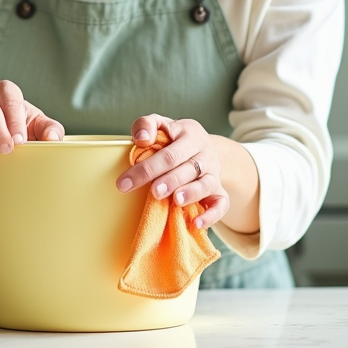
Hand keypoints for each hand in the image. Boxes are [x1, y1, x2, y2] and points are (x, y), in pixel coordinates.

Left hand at [115, 114, 228, 229]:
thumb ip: (146, 124)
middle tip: (154, 192)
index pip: (169, 152)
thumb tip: (141, 139)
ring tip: (176, 200)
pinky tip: (197, 223)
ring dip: (191, 193)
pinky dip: (212, 215)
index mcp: (190, 134)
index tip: (125, 183)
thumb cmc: (174, 137)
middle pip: (186, 168)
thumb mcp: (161, 124)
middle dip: (169, 181)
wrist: (204, 147)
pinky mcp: (219, 190)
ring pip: (206, 184)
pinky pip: (222, 204)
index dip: (147, 168)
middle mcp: (204, 153)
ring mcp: (214, 173)